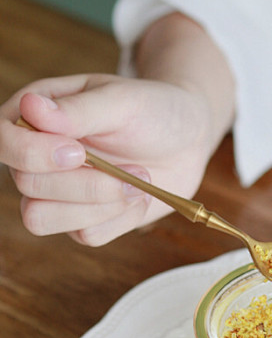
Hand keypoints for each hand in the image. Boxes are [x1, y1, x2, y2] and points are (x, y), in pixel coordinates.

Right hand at [0, 74, 227, 244]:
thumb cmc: (154, 109)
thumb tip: (31, 108)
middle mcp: (38, 156)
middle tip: (134, 167)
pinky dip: (120, 220)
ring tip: (139, 181)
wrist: (189, 139)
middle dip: (84, 184)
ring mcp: (59, 192)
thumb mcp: (123, 101)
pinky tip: (141, 196)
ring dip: (99, 206)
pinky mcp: (85, 219)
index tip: (78, 152)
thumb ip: (78, 110)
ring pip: (42, 219)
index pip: (4, 143)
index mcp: (36, 116)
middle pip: (27, 186)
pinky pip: (85, 236)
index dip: (31, 155)